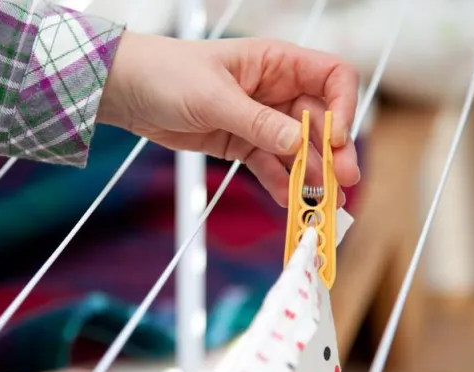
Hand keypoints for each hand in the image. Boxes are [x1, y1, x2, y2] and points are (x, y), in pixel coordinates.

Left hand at [98, 32, 360, 205]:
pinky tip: (291, 203)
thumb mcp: (214, 97)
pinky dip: (281, 184)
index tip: (336, 139)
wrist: (130, 92)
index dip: (343, 107)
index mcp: (277, 63)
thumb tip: (297, 143)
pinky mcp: (243, 144)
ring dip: (313, 176)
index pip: (332, 78)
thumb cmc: (168, 74)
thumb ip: (257, 122)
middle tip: (343, 182)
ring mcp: (261, 120)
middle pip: (321, 122)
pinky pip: (270, 166)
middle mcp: (276, 91)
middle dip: (333, 153)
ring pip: (298, 150)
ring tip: (325, 205)